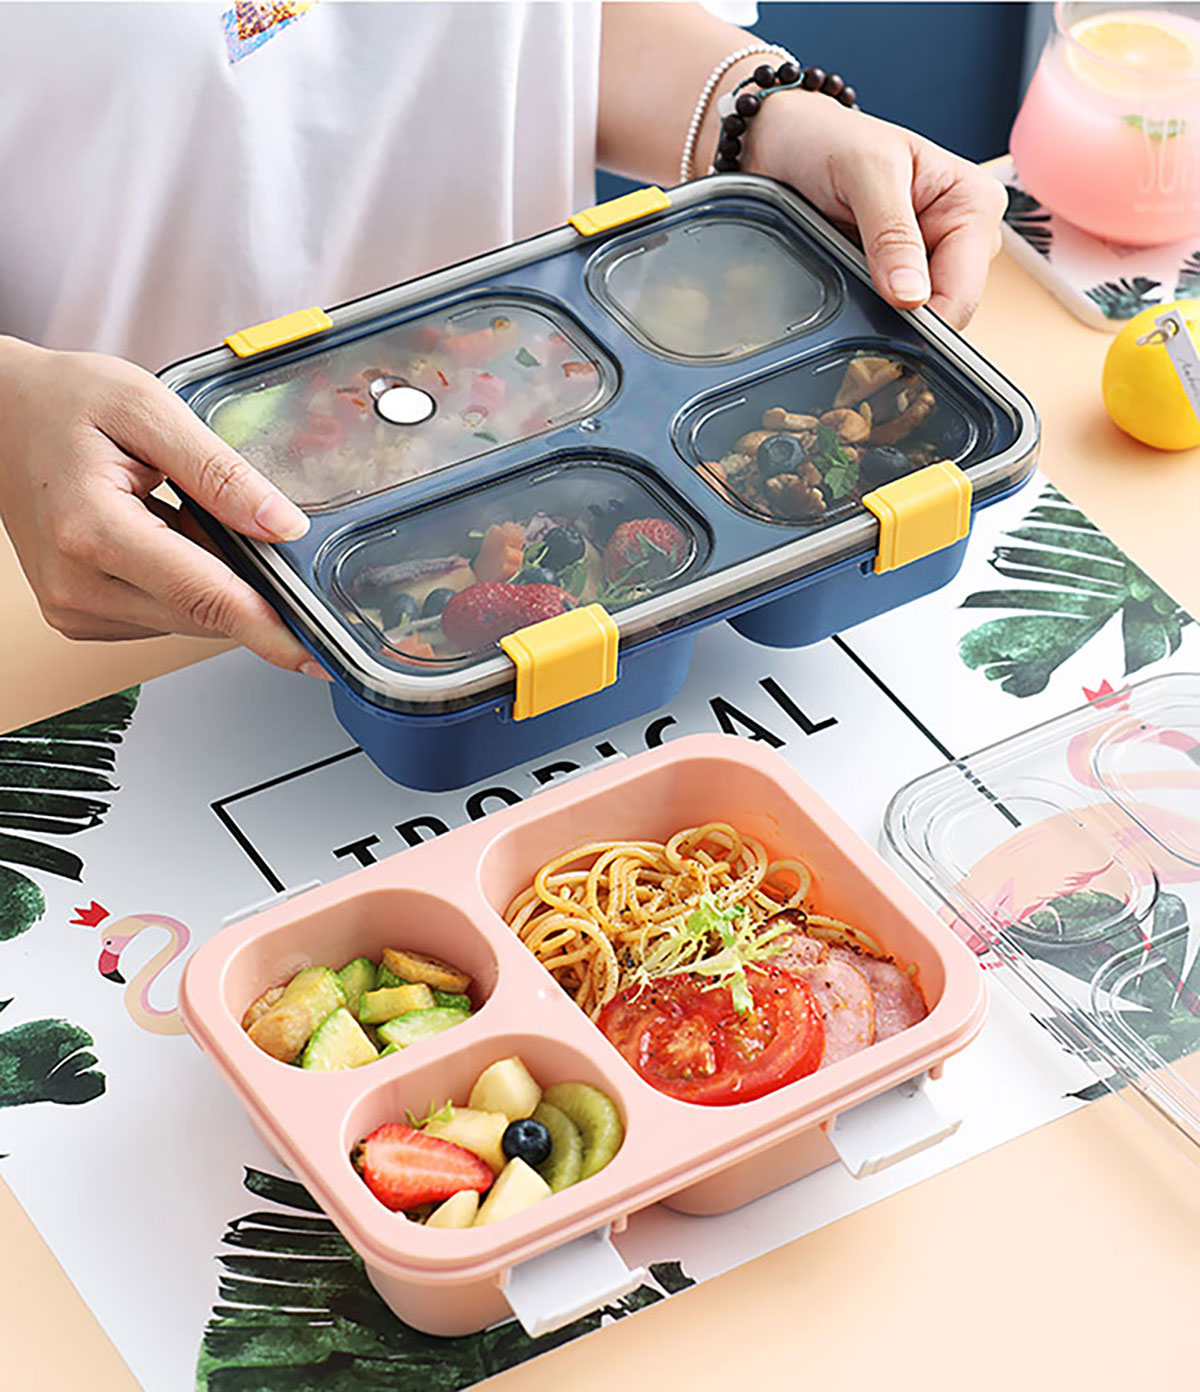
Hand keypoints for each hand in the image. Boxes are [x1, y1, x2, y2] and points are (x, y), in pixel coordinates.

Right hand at [0, 337, 325, 674]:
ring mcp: (74, 607)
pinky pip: (163, 615)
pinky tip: (165, 535)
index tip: (314, 653)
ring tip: (182, 514)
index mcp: (91, 530)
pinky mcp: (80, 616)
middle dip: (247, 586)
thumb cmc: (63, 402)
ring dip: (212, 580)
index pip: (204, 597)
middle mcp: (76, 583)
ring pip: (187, 620)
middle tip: (249, 527)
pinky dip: (184, 584)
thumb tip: (282, 526)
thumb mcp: (149, 408)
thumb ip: (220, 471)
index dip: (269, 627)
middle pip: (203, 615)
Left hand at [747, 91, 1006, 328]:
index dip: (925, 321)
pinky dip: (868, 306)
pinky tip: (848, 277)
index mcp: (974, 203)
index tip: (883, 326)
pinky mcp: (903, 272)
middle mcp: (963, 234)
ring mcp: (933, 257)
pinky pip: (893, 313)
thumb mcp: (865, 174)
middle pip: (945, 311)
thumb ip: (891, 235)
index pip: (964, 292)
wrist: (789, 143)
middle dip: (901, 314)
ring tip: (849, 266)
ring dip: (880, 310)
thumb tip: (911, 296)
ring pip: (918, 318)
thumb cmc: (829, 140)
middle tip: (855, 279)